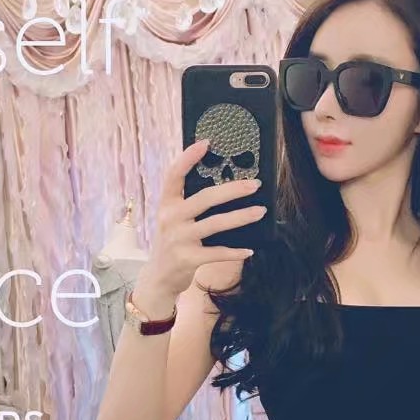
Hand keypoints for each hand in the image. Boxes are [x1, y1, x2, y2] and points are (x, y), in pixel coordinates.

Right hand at [139, 139, 266, 300]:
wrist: (158, 277)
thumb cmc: (172, 242)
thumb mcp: (172, 219)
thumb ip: (187, 202)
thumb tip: (222, 186)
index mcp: (166, 204)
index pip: (173, 175)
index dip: (188, 157)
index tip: (207, 142)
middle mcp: (170, 218)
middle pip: (204, 198)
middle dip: (232, 190)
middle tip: (255, 184)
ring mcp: (178, 239)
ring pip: (215, 224)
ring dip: (241, 217)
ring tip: (260, 211)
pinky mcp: (188, 259)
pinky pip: (217, 253)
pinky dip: (235, 251)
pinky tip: (250, 249)